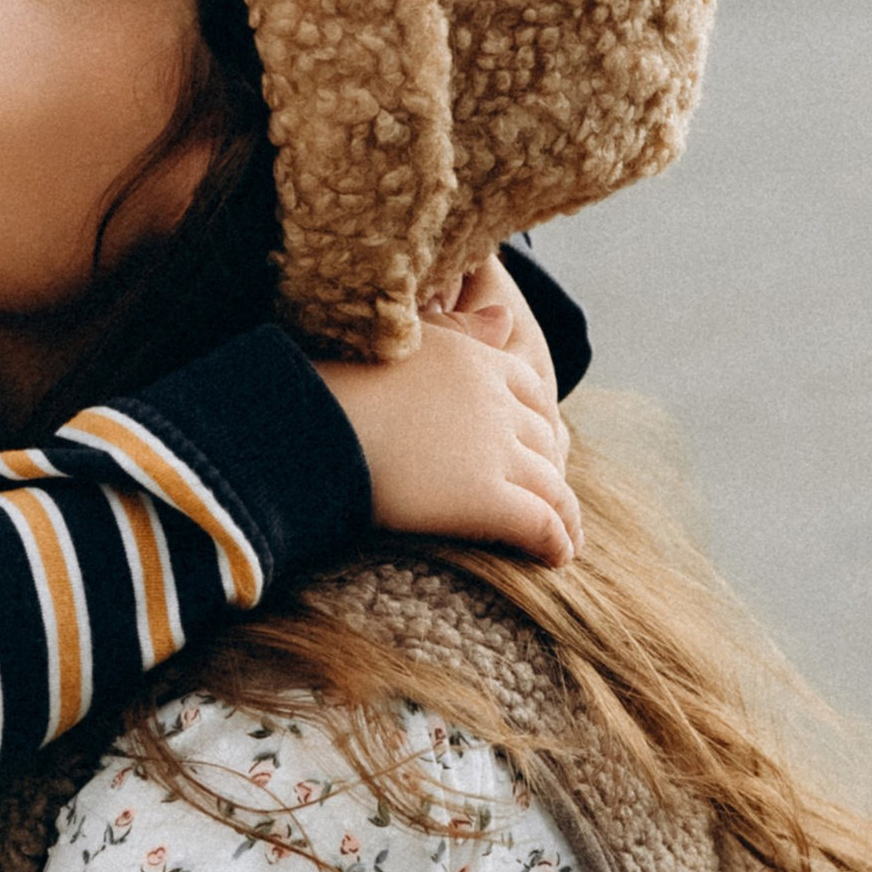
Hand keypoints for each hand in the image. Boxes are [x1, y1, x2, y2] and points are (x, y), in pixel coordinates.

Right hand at [320, 261, 579, 567]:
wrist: (306, 428)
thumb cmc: (332, 387)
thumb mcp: (402, 343)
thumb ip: (458, 330)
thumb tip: (505, 314)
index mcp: (476, 360)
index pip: (531, 394)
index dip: (538, 427)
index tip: (539, 450)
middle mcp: (495, 401)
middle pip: (545, 440)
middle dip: (552, 471)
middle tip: (553, 500)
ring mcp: (495, 449)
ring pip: (552, 485)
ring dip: (564, 515)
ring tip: (564, 539)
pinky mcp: (485, 497)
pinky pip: (540, 523)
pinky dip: (556, 541)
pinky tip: (557, 557)